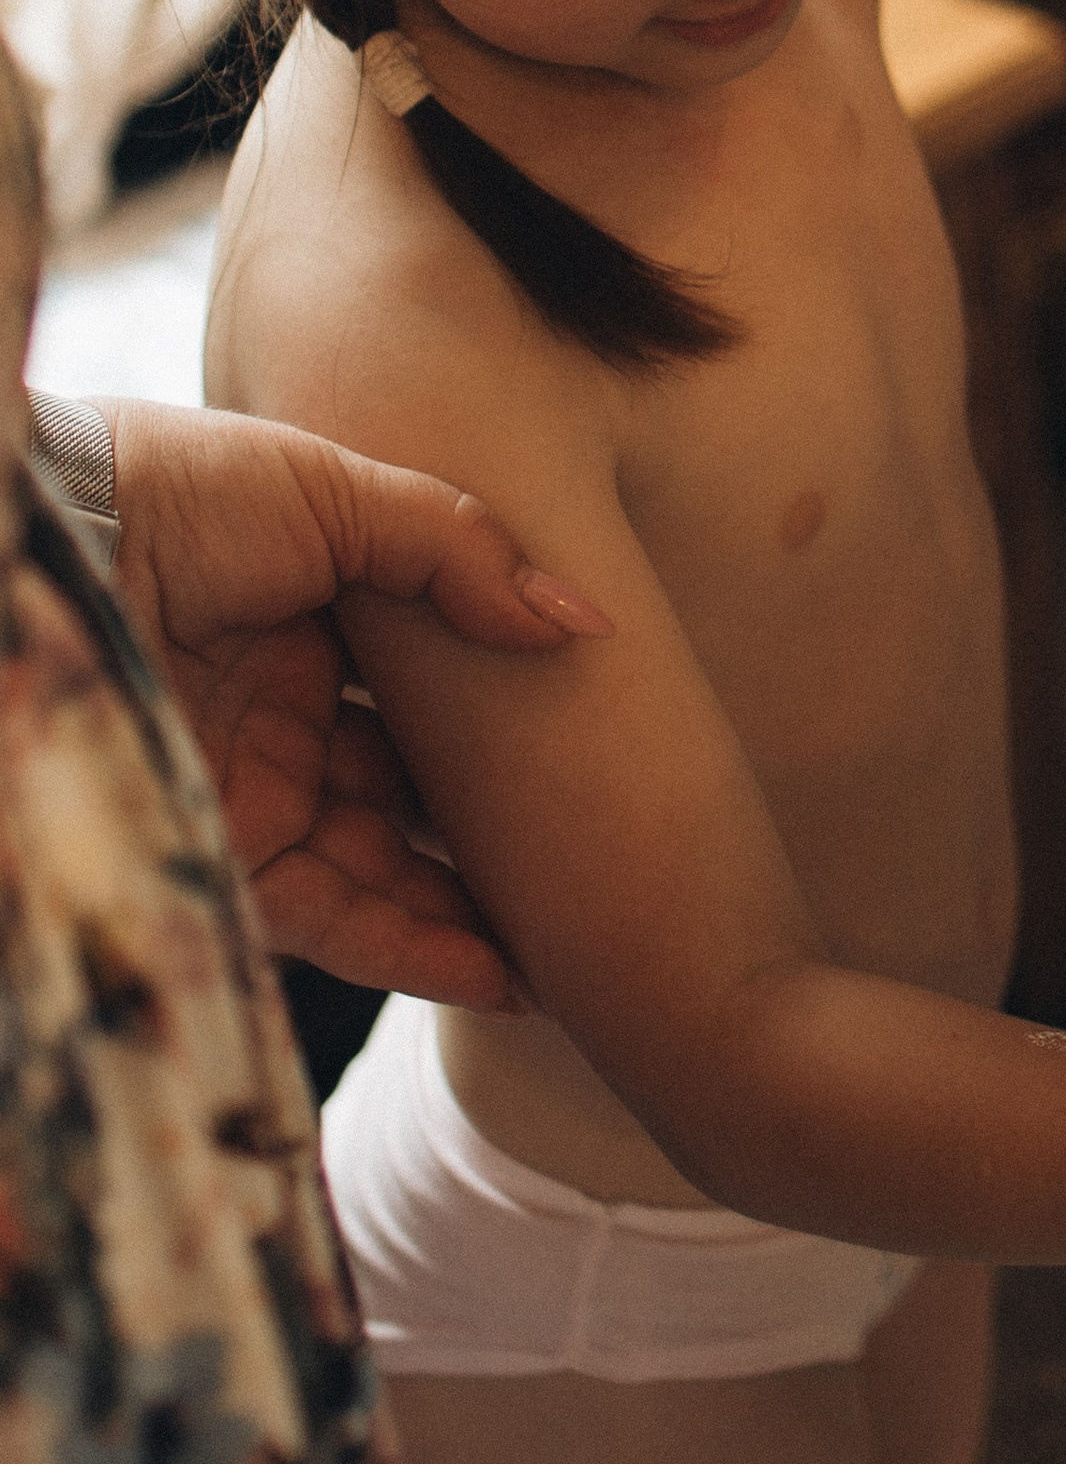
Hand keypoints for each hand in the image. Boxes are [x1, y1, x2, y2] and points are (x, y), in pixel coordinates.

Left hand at [104, 398, 610, 1009]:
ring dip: (478, 905)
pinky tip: (507, 971)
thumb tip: (581, 621)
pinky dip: (421, 950)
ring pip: (390, 865)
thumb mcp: (340, 491)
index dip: (505, 713)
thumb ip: (465, 552)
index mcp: (314, 613)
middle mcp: (288, 709)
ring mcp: (262, 786)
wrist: (58, 539)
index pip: (428, 682)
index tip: (598, 738)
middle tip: (609, 853)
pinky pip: (341, 919)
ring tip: (582, 935)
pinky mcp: (232, 854)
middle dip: (502, 824)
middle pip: (417, 785)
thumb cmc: (181, 492)